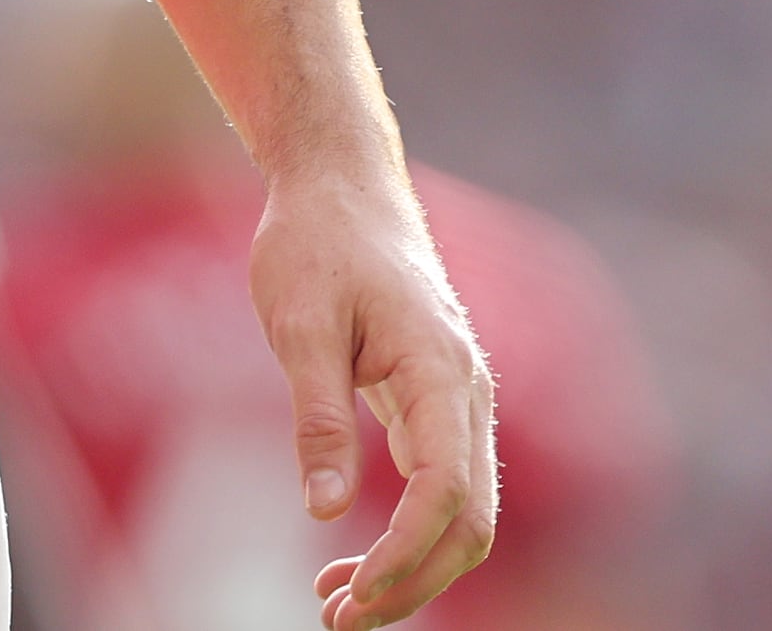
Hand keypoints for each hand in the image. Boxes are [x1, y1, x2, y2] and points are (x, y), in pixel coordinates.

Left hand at [250, 165, 495, 628]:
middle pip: (471, 521)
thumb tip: (326, 510)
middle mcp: (467, 392)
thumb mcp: (300, 324)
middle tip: (338, 620)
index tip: (348, 598)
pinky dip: (407, 537)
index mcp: (441, 369)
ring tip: (334, 605)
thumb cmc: (316, 241)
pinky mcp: (436, 405)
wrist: (341, 184)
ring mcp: (459, 400)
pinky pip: (440, 488)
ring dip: (411, 569)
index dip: (403, 555)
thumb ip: (318, 416)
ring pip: (463, 513)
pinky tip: (351, 561)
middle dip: (414, 582)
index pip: (445, 490)